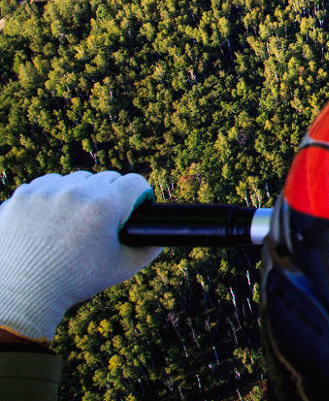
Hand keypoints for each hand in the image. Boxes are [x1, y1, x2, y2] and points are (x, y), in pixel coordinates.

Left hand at [0, 171, 162, 343]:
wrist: (21, 293)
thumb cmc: (74, 282)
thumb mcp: (122, 267)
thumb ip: (150, 248)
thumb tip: (164, 236)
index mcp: (105, 205)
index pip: (135, 182)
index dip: (139, 196)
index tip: (135, 207)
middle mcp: (76, 192)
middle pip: (106, 179)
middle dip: (110, 196)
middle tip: (103, 221)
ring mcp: (46, 192)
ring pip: (76, 180)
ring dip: (80, 193)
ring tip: (75, 220)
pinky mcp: (22, 196)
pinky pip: (47, 185)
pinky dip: (52, 196)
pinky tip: (52, 217)